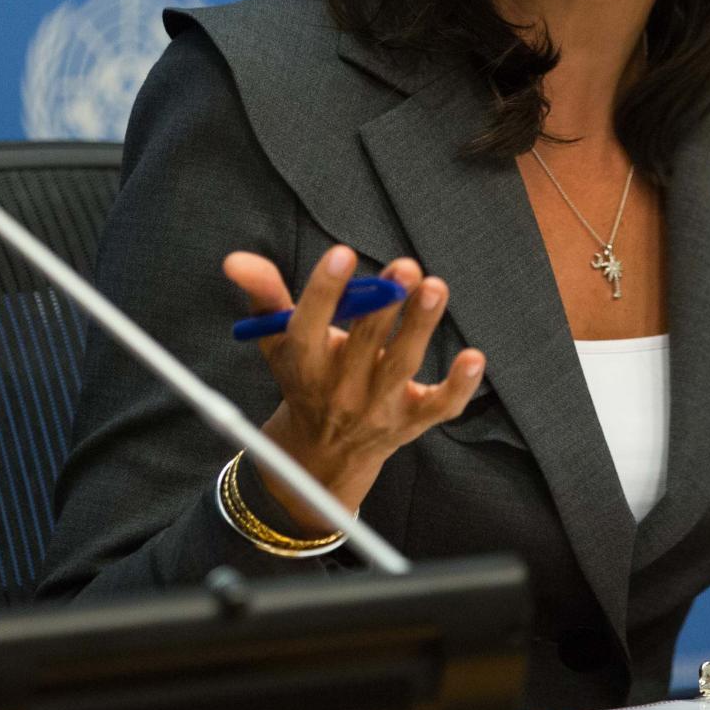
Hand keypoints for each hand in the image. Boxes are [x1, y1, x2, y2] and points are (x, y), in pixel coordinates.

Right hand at [226, 244, 482, 529]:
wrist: (322, 454)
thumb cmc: (303, 377)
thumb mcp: (276, 340)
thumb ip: (263, 294)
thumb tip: (234, 259)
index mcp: (304, 362)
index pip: (308, 326)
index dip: (324, 291)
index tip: (343, 255)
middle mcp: (340, 388)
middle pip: (363, 344)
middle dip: (384, 305)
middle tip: (405, 266)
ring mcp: (378, 408)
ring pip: (400, 366)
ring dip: (419, 327)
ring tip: (435, 287)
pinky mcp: (412, 421)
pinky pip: (439, 407)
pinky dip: (459, 386)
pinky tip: (474, 357)